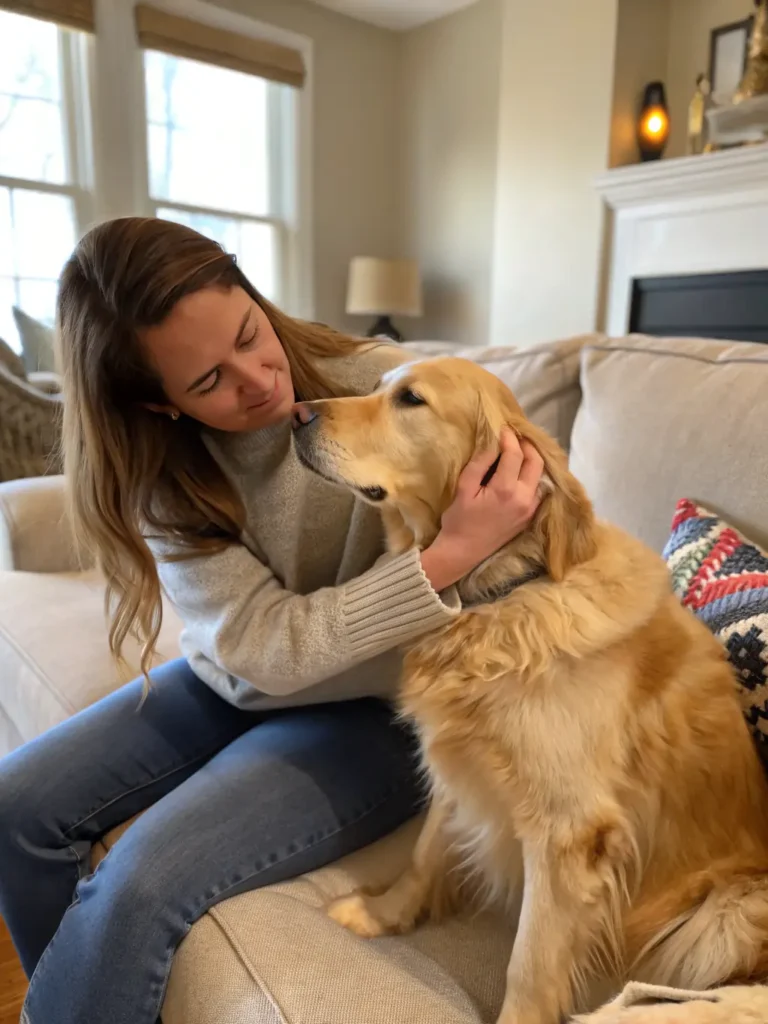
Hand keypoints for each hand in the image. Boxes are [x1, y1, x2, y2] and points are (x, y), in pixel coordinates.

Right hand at [420, 429, 543, 592]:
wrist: (463, 553)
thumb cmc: (458, 521)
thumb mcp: (463, 488)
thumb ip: (480, 463)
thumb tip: (493, 442)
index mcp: (506, 490)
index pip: (515, 454)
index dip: (509, 438)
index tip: (502, 428)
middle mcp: (524, 498)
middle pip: (535, 462)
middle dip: (526, 445)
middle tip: (514, 436)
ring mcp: (530, 509)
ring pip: (540, 475)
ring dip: (532, 460)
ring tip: (519, 450)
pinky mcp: (530, 516)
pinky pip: (539, 490)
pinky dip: (533, 476)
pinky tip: (522, 471)